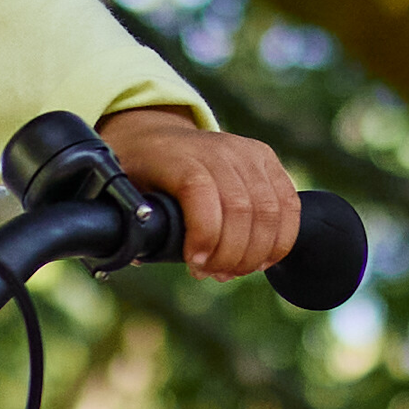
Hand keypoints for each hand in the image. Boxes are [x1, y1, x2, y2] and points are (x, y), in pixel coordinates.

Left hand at [99, 107, 298, 282]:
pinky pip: (288, 204)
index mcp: (175, 154)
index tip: (194, 265)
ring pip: (270, 210)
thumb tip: (140, 255)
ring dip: (256, 253)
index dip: (204, 235)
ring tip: (232, 270)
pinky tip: (261, 259)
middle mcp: (215, 147)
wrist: (155, 134)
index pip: (201, 191)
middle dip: (231, 255)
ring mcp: (245, 150)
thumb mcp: (120, 188)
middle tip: (213, 274)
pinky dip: (280, 239)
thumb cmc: (138, 169)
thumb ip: (129, 220)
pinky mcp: (266, 158)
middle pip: (242, 208)